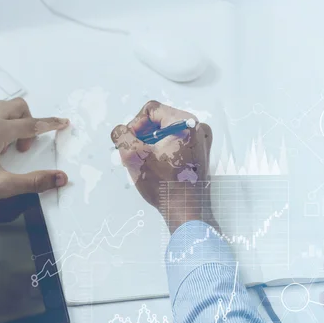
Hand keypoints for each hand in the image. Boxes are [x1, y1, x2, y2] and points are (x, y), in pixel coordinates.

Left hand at [0, 98, 69, 221]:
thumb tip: (60, 178)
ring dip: (13, 123)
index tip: (63, 122)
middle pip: (17, 107)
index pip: (32, 124)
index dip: (50, 124)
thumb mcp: (1, 186)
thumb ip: (34, 182)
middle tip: (25, 148)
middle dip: (29, 122)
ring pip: (1, 108)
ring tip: (8, 148)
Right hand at [111, 101, 213, 232]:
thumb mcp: (133, 157)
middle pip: (159, 121)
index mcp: (185, 122)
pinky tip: (158, 167)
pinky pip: (177, 143)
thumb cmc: (162, 184)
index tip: (130, 144)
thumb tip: (123, 131)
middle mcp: (197, 127)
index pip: (151, 110)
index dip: (134, 125)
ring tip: (144, 163)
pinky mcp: (201, 154)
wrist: (187, 212)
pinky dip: (164, 151)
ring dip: (152, 144)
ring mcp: (202, 141)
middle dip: (143, 136)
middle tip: (134, 155)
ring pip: (167, 133)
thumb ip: (122, 136)